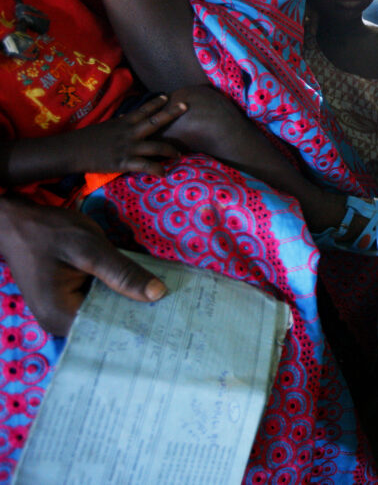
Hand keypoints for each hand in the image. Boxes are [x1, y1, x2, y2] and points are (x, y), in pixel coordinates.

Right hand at [0, 198, 164, 334]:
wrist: (18, 222)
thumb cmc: (48, 232)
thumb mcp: (89, 248)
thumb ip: (123, 273)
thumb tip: (159, 294)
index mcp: (62, 317)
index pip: (109, 334)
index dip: (141, 330)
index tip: (174, 327)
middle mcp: (61, 324)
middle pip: (110, 327)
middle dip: (141, 319)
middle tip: (181, 318)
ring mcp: (64, 314)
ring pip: (107, 316)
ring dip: (133, 307)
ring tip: (173, 309)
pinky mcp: (70, 302)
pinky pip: (101, 304)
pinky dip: (120, 297)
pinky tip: (148, 293)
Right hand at [73, 95, 184, 176]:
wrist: (71, 151)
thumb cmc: (86, 139)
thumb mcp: (105, 127)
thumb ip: (119, 123)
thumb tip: (126, 116)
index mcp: (123, 123)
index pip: (143, 110)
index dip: (156, 103)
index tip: (168, 97)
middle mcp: (129, 132)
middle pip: (155, 121)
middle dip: (171, 113)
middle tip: (186, 106)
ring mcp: (128, 147)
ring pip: (155, 146)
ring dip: (170, 150)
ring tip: (179, 154)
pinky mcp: (124, 162)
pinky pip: (145, 166)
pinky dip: (156, 169)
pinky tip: (164, 173)